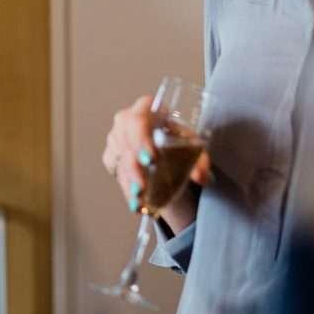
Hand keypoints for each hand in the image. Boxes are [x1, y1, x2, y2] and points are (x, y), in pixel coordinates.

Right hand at [101, 95, 210, 228]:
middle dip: (133, 166)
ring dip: (130, 182)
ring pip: (120, 161)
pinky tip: (136, 203)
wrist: (166, 145)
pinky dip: (128, 190)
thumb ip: (201, 159)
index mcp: (147, 109)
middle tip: (142, 186)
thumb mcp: (193, 144)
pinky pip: (118, 174)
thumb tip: (201, 176)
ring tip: (140, 200)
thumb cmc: (178, 138)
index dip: (141, 138)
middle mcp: (126, 121)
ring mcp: (116, 139)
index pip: (138, 119)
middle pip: (124, 142)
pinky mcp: (112, 156)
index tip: (151, 159)